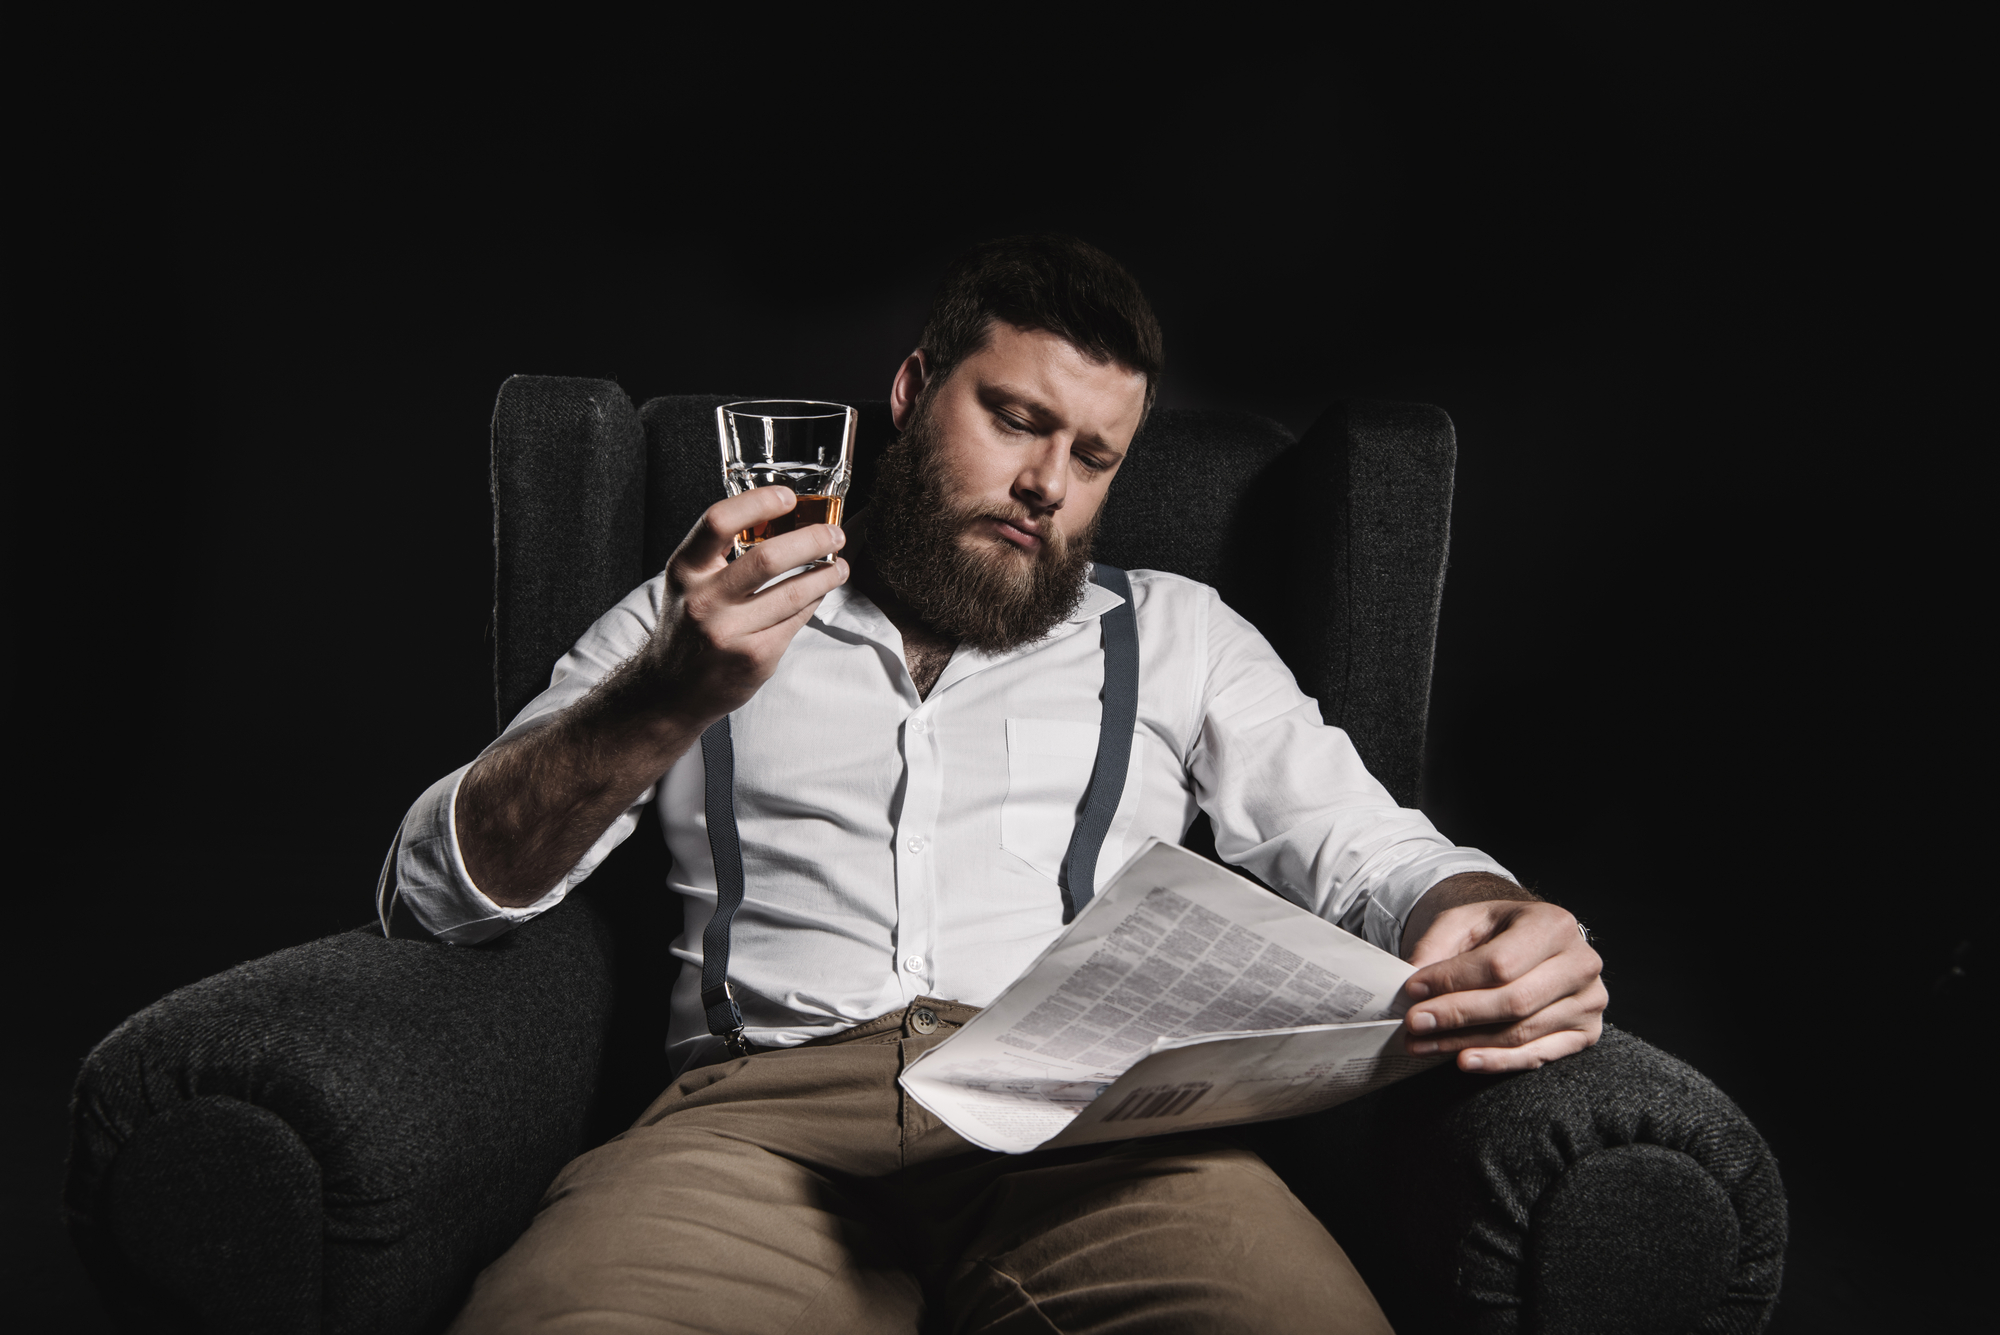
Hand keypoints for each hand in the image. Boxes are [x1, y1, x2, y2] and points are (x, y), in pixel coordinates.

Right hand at [633, 486, 847, 727]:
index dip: (758, 503)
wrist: (670, 690)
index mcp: (685, 569)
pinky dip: (815, 601)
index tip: (789, 496)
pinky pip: (796, 620)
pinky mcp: (754, 656)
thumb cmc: (689, 626)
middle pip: (768, 558)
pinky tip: (821, 592)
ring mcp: (729, 631)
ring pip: (793, 593)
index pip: (719, 521)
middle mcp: (704, 599)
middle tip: (834, 535)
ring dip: (826, 575)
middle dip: (812, 540)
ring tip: (840, 566)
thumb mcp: (690, 582)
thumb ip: (723, 554)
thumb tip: (783, 519)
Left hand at [1398, 886, 1606, 1072]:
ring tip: (1423, 1044)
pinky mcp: (1587, 1033)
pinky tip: (1463, 1060)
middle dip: (1456, 1015)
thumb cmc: (1498, 931)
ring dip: (1466, 1043)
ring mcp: (1588, 1001)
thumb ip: (1438, 946)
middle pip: (1513, 1001)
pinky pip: (1538, 1055)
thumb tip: (1414, 983)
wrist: (1535, 943)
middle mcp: (1581, 963)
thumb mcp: (1466, 921)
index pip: (1499, 963)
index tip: (1413, 990)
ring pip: (1520, 1032)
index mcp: (1554, 925)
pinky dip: (1497, 1061)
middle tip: (1414, 1024)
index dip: (1453, 981)